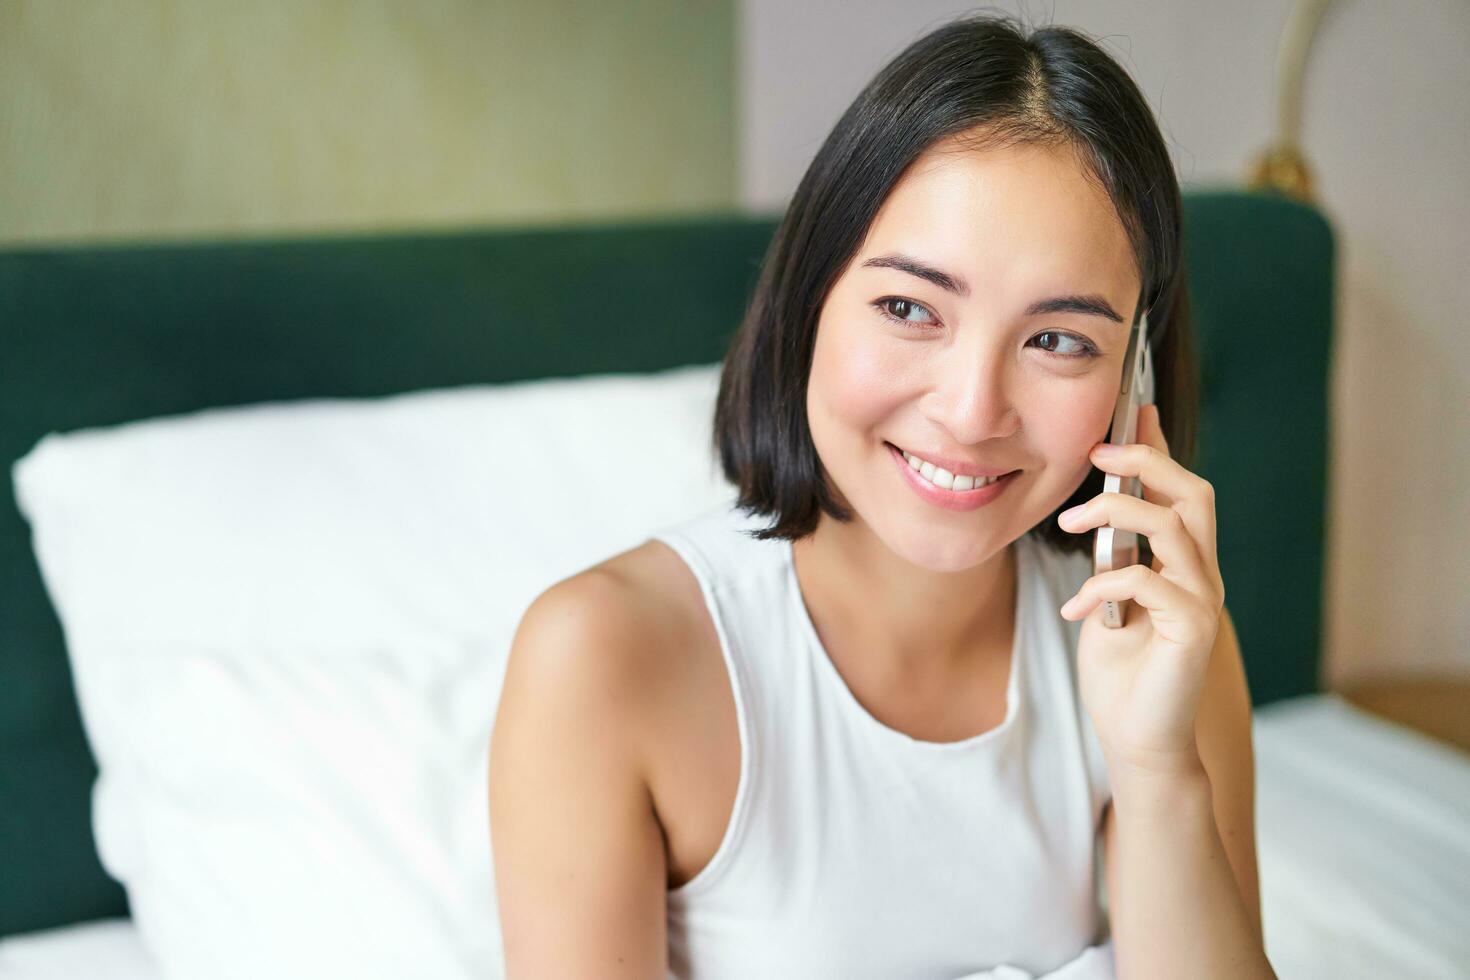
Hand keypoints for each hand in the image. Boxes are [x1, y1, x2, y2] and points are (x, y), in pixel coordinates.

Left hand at [1055, 404, 1224, 776]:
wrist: (1137, 740)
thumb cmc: (1121, 674)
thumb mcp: (1109, 602)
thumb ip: (1113, 559)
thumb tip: (1098, 514)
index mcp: (1184, 564)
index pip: (1180, 491)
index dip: (1159, 449)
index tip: (1132, 412)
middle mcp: (1202, 576)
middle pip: (1194, 493)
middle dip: (1147, 462)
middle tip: (1097, 456)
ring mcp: (1203, 602)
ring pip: (1175, 526)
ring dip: (1115, 515)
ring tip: (1069, 527)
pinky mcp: (1193, 631)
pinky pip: (1150, 580)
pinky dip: (1103, 584)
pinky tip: (1074, 610)